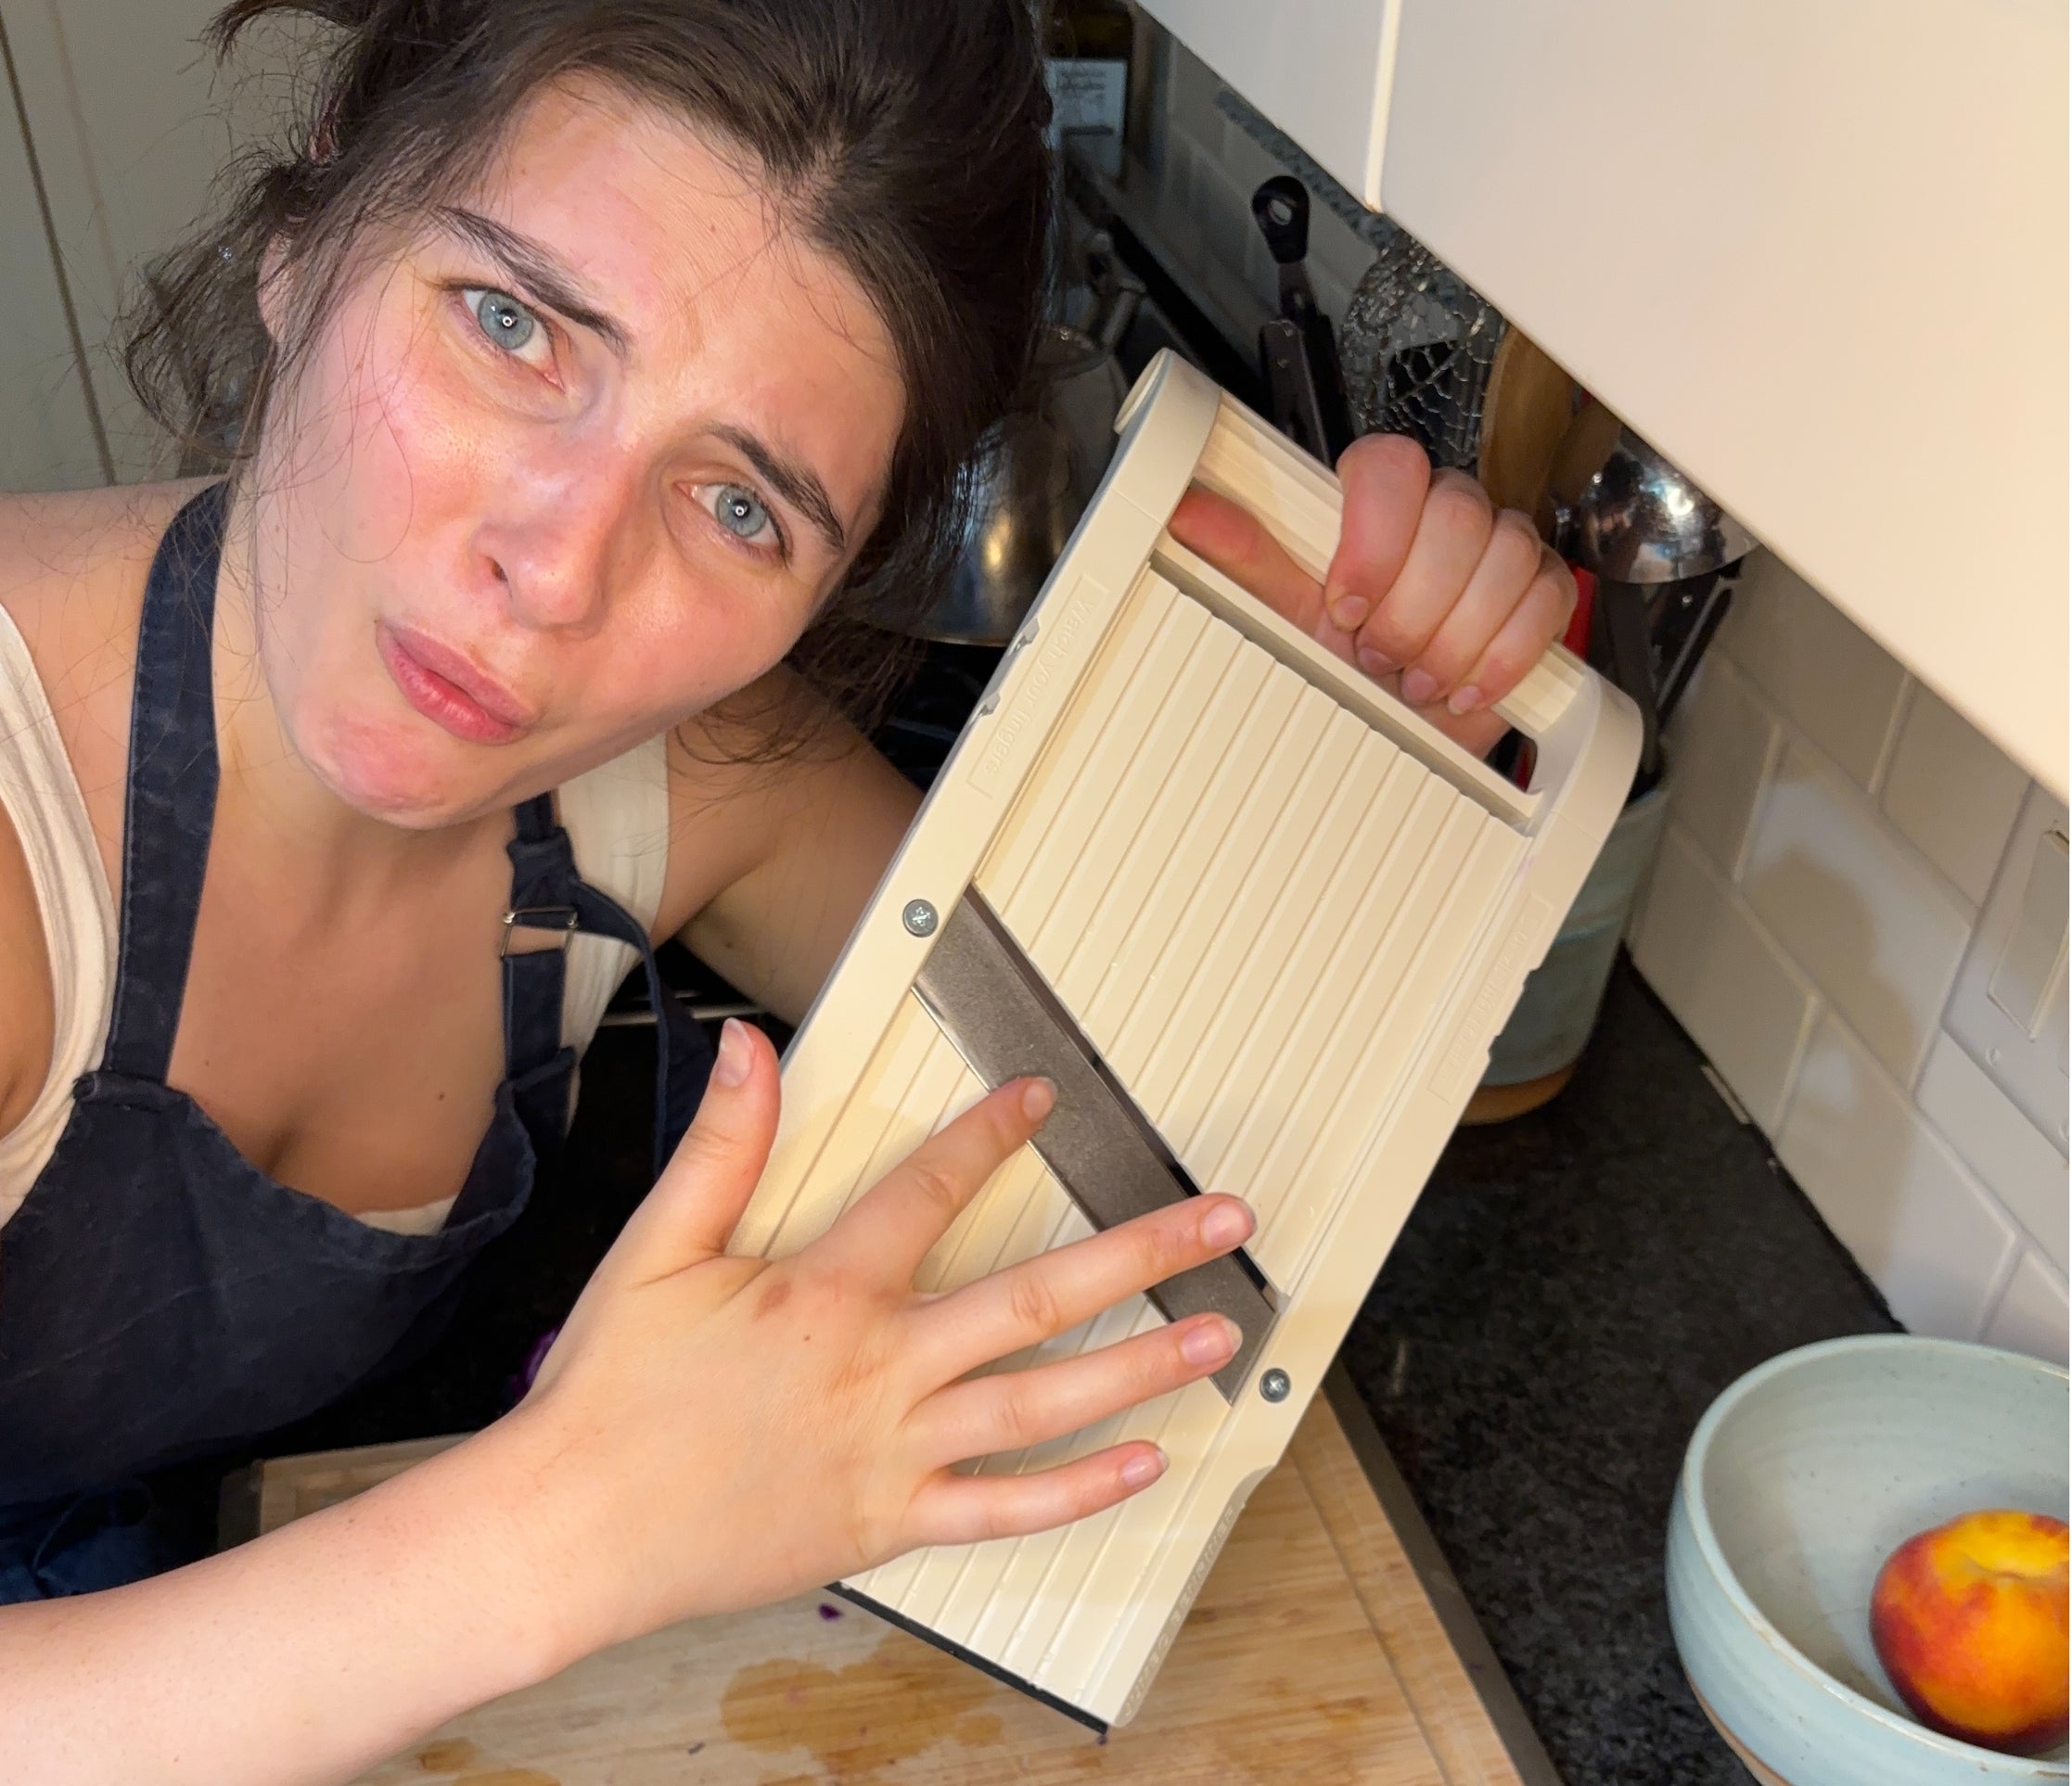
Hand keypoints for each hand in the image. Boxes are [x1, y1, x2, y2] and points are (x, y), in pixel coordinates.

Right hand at [508, 1018, 1252, 1655]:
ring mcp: (894, 1452)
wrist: (571, 1531)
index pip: (932, 1190)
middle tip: (1221, 1225)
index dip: (992, 1135)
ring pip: (1044, 1403)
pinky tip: (1142, 1465)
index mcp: (826, 1293)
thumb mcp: (660, 1249)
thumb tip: (750, 1048)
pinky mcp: (888, 1524)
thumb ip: (723, 1145)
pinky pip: (1003, 1511)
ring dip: (1141, 1366)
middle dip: (1143, 1253)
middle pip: (1038, 1298)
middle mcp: (880, 1369)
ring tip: (1215, 1335)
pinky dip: (1078, 1491)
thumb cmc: (610, 1395)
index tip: (1042, 1099)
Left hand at [1169, 435, 1575, 757]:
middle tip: (1378, 655)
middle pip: (1456, 515)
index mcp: (1378, 503)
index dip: (1374, 537)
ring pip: (1507, 554)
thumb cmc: (1341, 666)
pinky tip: (1464, 684)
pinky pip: (1546, 598)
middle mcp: (1441, 514)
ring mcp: (1496, 550)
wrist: (1394, 729)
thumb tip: (1190, 507)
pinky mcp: (1540, 592)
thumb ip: (1247, 555)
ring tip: (1415, 676)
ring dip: (1455, 636)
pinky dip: (1503, 655)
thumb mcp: (1284, 614)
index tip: (1347, 601)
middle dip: (1413, 607)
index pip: (1392, 465)